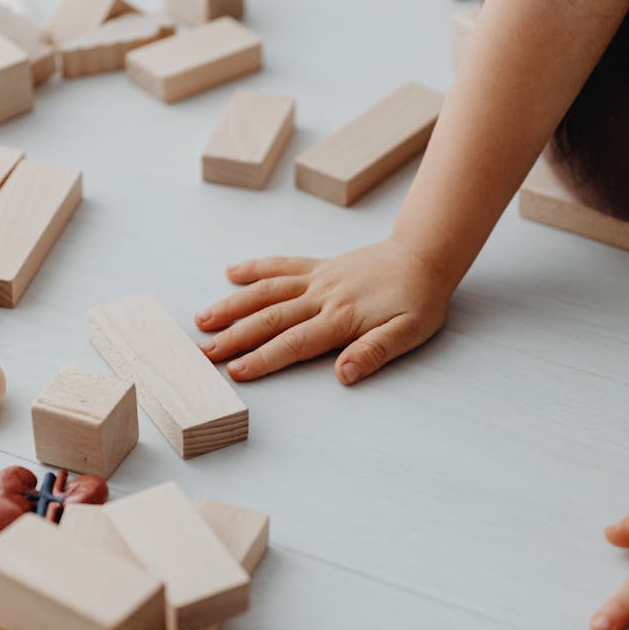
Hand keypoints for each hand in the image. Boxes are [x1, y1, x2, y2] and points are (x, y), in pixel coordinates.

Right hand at [195, 238, 452, 383]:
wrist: (424, 255)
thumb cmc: (419, 299)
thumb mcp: (409, 332)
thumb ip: (375, 352)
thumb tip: (344, 374)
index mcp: (342, 318)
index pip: (294, 342)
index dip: (263, 358)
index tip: (235, 371)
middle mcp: (323, 296)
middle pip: (271, 318)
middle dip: (235, 337)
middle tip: (204, 352)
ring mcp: (318, 278)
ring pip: (267, 291)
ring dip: (233, 305)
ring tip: (203, 319)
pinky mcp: (319, 266)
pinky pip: (282, 265)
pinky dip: (256, 268)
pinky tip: (232, 273)